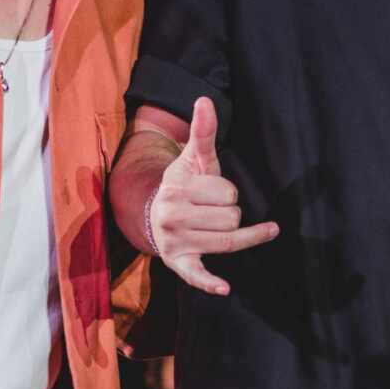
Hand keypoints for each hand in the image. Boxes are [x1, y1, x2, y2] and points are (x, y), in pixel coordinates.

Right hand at [149, 96, 279, 295]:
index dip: (227, 192)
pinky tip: (225, 288)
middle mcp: (173, 217)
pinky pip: (197, 275)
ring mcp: (175, 243)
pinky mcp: (179, 264)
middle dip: (229, 213)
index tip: (212, 191)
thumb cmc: (185, 185)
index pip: (229, 193)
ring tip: (216, 226)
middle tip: (209, 210)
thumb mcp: (194, 159)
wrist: (156, 214)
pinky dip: (209, 282)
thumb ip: (202, 132)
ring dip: (234, 234)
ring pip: (228, 241)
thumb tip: (205, 99)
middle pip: (231, 219)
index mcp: (177, 189)